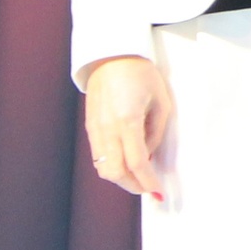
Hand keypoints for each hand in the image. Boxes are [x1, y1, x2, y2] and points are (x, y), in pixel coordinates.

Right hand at [83, 55, 173, 200]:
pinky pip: (99, 156)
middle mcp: (107, 129)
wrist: (112, 57)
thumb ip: (155, 132)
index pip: (136, 162)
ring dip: (122, 178)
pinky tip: (127, 165)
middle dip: (133, 186)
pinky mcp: (90, 128)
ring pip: (104, 168)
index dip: (147, 181)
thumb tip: (148, 156)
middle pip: (116, 172)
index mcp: (127, 121)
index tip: (158, 192)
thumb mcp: (160, 101)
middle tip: (150, 189)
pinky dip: (112, 166)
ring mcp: (95, 129)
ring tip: (140, 179)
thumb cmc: (141, 74)